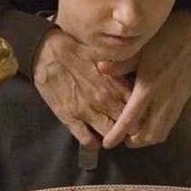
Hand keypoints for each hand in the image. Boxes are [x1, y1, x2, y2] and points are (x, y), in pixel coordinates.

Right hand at [33, 28, 133, 147]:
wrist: (46, 50)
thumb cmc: (77, 47)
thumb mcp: (107, 51)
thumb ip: (125, 65)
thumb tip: (143, 69)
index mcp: (116, 84)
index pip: (141, 107)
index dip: (145, 112)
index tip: (144, 113)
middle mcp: (104, 100)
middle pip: (130, 126)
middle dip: (133, 128)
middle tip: (131, 126)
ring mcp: (87, 111)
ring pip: (110, 136)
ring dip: (114, 136)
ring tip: (113, 132)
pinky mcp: (69, 117)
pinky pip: (87, 140)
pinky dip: (94, 143)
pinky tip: (95, 138)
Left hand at [102, 11, 190, 148]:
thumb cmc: (164, 36)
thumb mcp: (140, 46)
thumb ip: (121, 62)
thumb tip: (101, 68)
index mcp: (149, 85)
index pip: (131, 118)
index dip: (118, 133)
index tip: (108, 144)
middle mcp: (164, 97)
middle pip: (149, 134)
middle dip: (134, 141)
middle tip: (122, 137)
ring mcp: (176, 100)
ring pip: (162, 132)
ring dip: (147, 138)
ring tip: (134, 133)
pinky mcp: (184, 98)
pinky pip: (171, 123)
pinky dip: (159, 129)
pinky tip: (149, 121)